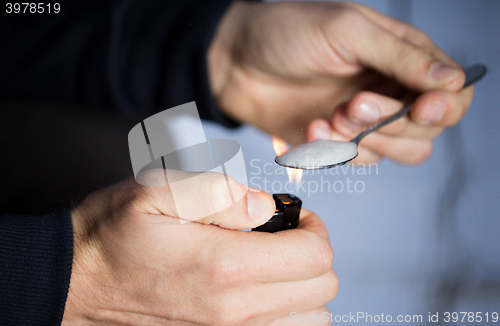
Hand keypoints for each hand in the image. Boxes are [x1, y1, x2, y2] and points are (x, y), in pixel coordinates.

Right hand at [63, 170, 336, 324]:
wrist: (76, 286)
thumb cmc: (114, 236)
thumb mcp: (157, 191)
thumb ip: (220, 192)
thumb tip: (266, 206)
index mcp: (224, 265)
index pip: (313, 256)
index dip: (314, 229)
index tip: (295, 218)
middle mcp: (233, 311)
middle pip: (320, 291)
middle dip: (312, 256)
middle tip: (285, 238)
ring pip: (309, 322)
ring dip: (303, 290)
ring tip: (274, 267)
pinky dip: (285, 317)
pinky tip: (262, 296)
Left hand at [208, 1, 472, 163]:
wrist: (237, 62)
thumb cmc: (287, 33)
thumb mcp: (348, 32)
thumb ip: (402, 58)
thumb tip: (453, 80)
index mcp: (402, 57)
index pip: (451, 93)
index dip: (444, 107)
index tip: (421, 109)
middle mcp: (390, 90)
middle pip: (426, 130)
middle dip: (391, 124)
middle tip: (354, 104)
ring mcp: (364, 120)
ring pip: (395, 152)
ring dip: (365, 141)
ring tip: (331, 116)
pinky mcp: (337, 141)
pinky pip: (356, 160)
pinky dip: (335, 150)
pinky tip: (311, 128)